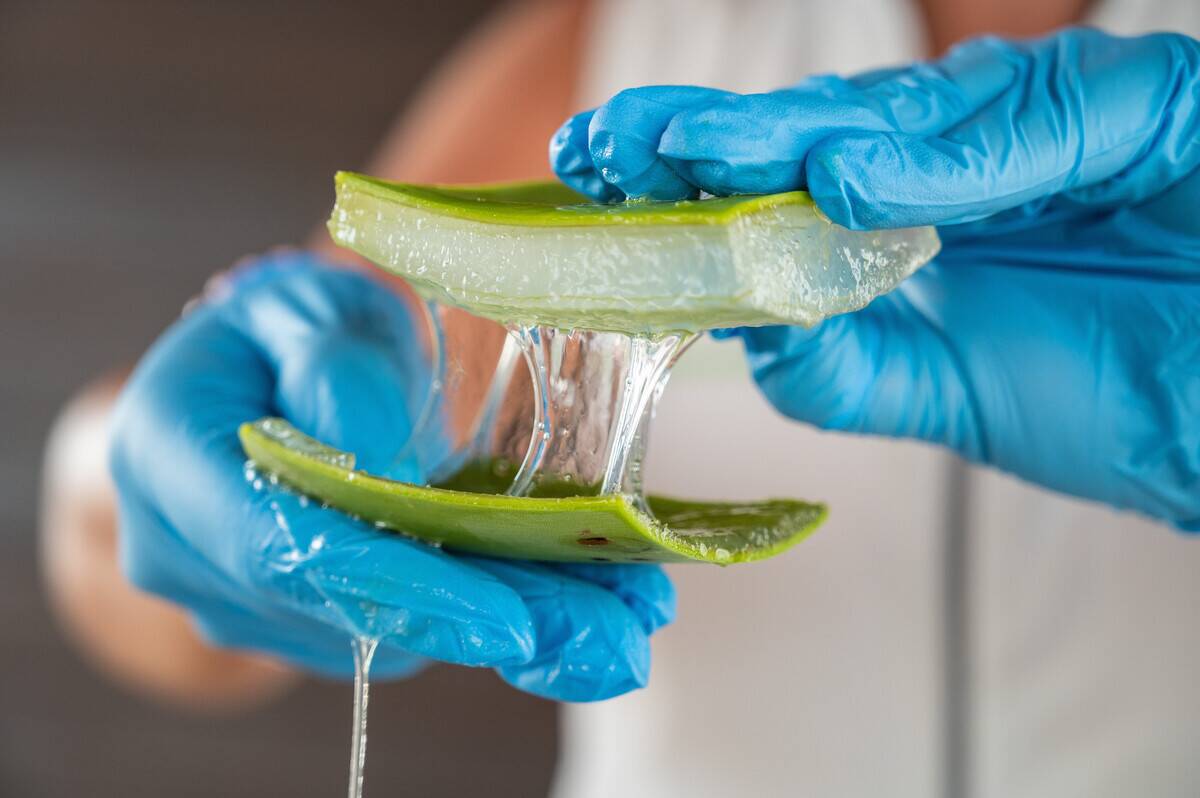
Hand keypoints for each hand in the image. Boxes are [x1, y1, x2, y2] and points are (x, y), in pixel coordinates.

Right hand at [109, 252, 673, 700]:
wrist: (268, 371)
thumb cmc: (294, 324)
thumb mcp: (313, 305)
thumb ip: (336, 364)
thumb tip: (375, 458)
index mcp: (168, 449)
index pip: (278, 542)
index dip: (396, 585)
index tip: (506, 621)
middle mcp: (183, 547)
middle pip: (349, 610)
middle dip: (493, 625)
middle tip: (618, 642)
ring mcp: (235, 598)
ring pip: (385, 636)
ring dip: (515, 627)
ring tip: (628, 615)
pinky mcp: (294, 620)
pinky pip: (394, 633)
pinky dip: (492, 618)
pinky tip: (581, 605)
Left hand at [552, 28, 1199, 528]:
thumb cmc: (1122, 396)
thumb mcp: (953, 396)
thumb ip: (851, 368)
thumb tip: (749, 336)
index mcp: (930, 212)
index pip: (795, 177)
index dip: (700, 174)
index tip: (605, 180)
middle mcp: (980, 155)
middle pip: (827, 129)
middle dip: (715, 138)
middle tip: (614, 145)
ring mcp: (1054, 121)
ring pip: (909, 114)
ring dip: (793, 134)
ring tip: (694, 153)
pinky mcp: (1142, 108)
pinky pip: (1033, 128)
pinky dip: (939, 161)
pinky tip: (846, 180)